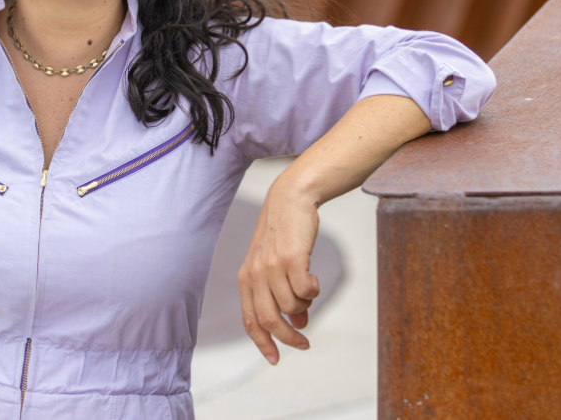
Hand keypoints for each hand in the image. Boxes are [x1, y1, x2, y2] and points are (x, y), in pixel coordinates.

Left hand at [238, 171, 321, 364]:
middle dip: (288, 338)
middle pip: (270, 321)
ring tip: (308, 287)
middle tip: (304, 342)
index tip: (275, 360)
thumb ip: (279, 295)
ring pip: (293, 306)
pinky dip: (313, 291)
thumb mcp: (273, 266)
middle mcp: (255, 275)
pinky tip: (314, 277)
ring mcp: (272, 266)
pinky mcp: (291, 258)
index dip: (263, 343)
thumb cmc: (283, 235)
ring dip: (305, 304)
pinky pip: (305, 291)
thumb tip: (299, 323)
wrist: (290, 200)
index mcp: (246, 279)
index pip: (250, 320)